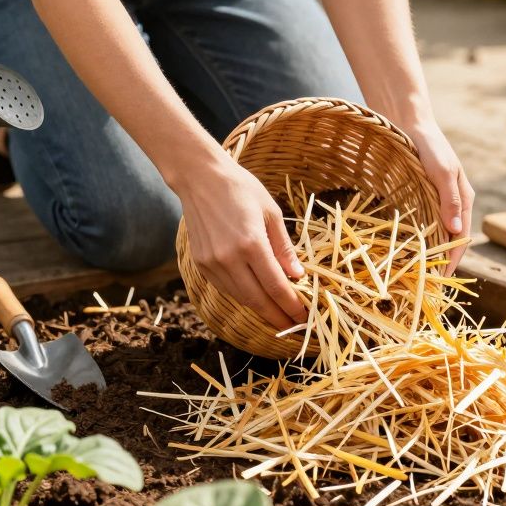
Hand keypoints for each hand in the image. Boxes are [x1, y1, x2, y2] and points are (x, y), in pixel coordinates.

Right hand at [176, 156, 308, 330]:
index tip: (305, 316)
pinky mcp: (201, 264)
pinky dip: (244, 297)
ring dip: (262, 310)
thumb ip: (284, 247)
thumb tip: (298, 276)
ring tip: (279, 317)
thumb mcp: (271, 212)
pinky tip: (257, 298)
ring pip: (241, 298)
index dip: (292, 306)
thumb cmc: (240, 188)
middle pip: (258, 300)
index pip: (276, 287)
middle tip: (295, 327)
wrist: (199, 178)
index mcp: (251, 244)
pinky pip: (226, 289)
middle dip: (279, 317)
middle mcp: (229, 258)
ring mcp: (212, 263)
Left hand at [405, 120, 474, 272]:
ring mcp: (437, 200)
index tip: (440, 280)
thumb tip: (456, 233)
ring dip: (428, 252)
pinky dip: (417, 238)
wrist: (409, 124)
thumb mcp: (442, 173)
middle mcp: (453, 203)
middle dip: (440, 261)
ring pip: (436, 233)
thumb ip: (450, 201)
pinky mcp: (421, 196)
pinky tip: (405, 249)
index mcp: (464, 199)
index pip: (462, 238)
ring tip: (415, 273)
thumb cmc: (429, 146)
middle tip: (425, 283)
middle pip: (450, 239)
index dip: (453, 260)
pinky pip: (422, 223)